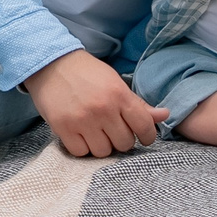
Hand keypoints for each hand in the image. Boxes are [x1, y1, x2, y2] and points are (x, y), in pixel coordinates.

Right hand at [23, 50, 167, 157]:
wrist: (52, 64)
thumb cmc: (87, 73)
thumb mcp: (116, 83)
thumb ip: (139, 104)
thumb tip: (165, 115)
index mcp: (119, 94)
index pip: (144, 127)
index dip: (147, 136)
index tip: (142, 136)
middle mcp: (103, 109)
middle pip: (124, 143)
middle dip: (122, 140)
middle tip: (114, 131)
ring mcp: (82, 120)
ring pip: (103, 151)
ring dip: (102, 145)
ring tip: (97, 133)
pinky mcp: (63, 128)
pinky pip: (81, 152)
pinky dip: (83, 147)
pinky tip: (82, 135)